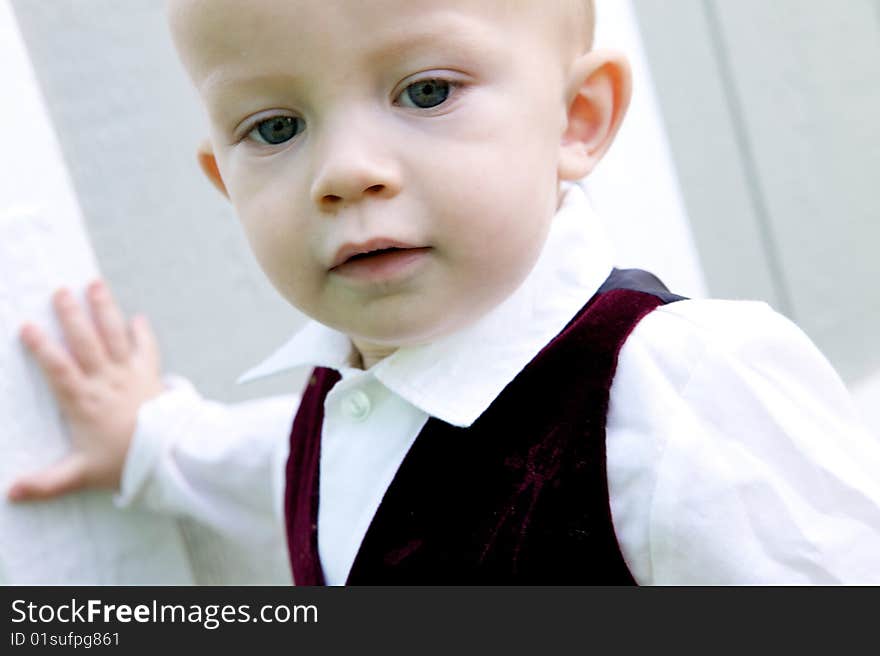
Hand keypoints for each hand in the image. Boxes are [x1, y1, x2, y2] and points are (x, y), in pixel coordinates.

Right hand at [7, 279, 165, 500]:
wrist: (170, 458)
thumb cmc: (124, 463)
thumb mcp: (81, 474)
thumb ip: (46, 482)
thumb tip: (12, 493)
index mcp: (84, 402)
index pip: (58, 369)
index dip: (42, 348)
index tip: (27, 327)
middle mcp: (105, 382)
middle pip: (85, 342)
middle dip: (71, 316)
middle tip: (60, 292)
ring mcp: (130, 375)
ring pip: (114, 336)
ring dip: (104, 310)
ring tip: (95, 285)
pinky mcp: (151, 376)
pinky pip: (147, 349)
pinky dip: (143, 333)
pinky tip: (138, 318)